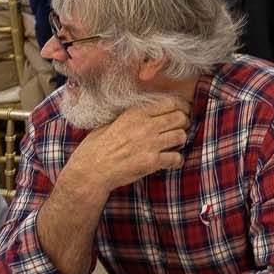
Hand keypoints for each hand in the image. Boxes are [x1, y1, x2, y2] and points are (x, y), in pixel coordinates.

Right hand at [62, 98, 189, 194]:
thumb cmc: (96, 147)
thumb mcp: (111, 122)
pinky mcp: (151, 161)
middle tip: (180, 129)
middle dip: (184, 123)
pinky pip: (176, 157)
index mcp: (135, 113)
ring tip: (174, 145)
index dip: (182, 107)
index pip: (170, 103)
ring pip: (181, 136)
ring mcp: (149, 143)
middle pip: (180, 117)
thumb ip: (132, 116)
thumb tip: (150, 111)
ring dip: (180, 141)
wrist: (89, 170)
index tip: (184, 112)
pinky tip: (171, 161)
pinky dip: (177, 160)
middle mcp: (145, 126)